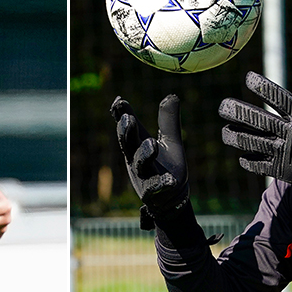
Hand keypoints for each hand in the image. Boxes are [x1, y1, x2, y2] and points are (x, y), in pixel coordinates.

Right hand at [110, 95, 188, 221]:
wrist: (172, 196)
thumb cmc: (167, 164)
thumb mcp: (170, 140)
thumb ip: (168, 120)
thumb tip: (172, 95)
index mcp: (137, 145)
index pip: (127, 128)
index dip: (121, 115)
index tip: (119, 101)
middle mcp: (136, 159)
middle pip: (128, 144)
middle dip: (127, 132)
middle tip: (128, 119)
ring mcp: (144, 176)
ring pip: (141, 164)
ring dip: (144, 153)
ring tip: (152, 144)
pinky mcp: (154, 192)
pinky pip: (157, 188)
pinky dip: (162, 184)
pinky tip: (170, 180)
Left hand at [218, 71, 291, 198]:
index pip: (281, 100)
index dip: (264, 88)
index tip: (248, 77)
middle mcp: (290, 135)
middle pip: (258, 120)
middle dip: (238, 112)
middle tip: (223, 106)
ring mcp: (282, 153)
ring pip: (251, 142)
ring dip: (234, 135)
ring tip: (225, 131)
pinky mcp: (278, 169)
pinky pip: (256, 164)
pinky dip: (246, 159)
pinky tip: (242, 154)